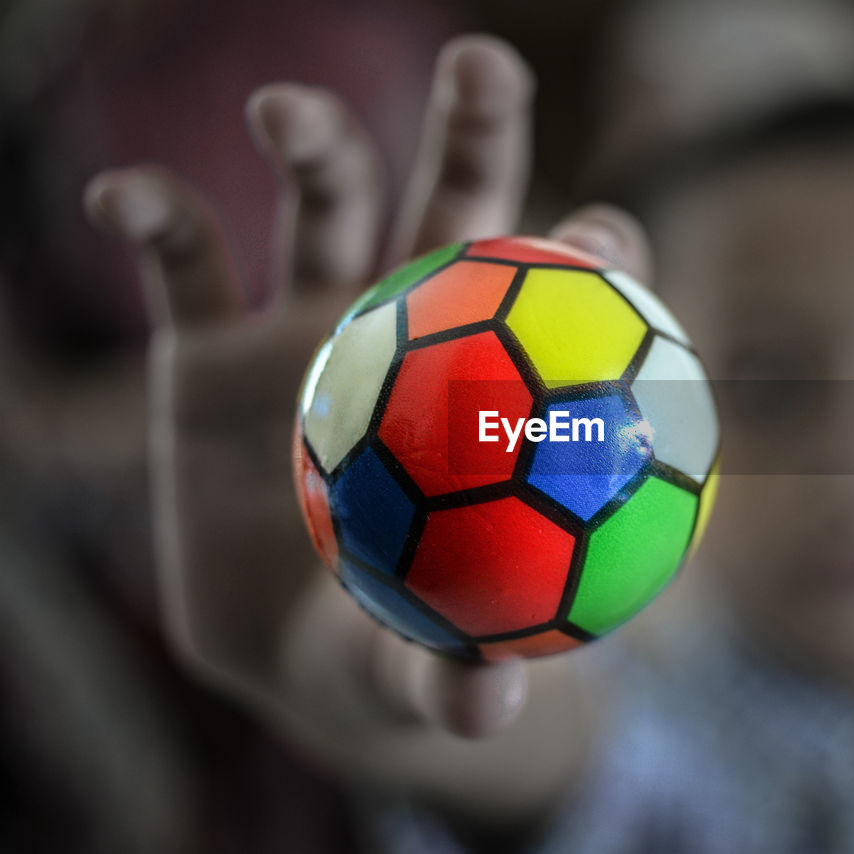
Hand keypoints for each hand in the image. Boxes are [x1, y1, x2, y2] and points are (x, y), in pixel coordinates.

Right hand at [83, 34, 651, 779]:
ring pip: (322, 202)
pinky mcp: (210, 345)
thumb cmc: (397, 644)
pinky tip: (129, 200)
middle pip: (456, 199)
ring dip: (310, 138)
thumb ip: (453, 675)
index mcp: (499, 382)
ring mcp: (312, 322)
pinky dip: (157, 216)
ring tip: (286, 115)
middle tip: (487, 66)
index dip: (593, 252)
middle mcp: (416, 327)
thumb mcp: (421, 670)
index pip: (566, 292)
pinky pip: (182, 262)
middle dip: (473, 121)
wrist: (294, 649)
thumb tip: (486, 704)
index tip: (600, 247)